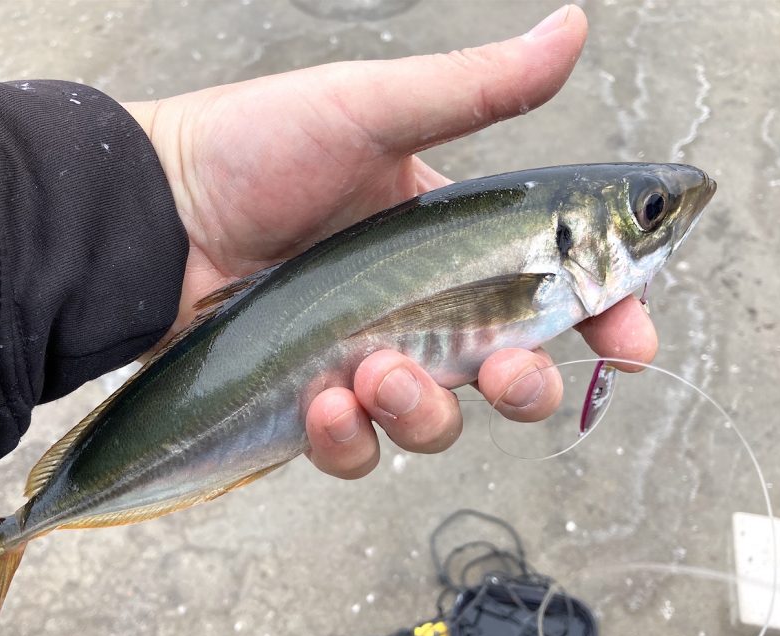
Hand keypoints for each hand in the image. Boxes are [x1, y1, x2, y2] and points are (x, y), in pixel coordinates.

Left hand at [123, 4, 656, 478]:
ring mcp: (364, 360)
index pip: (549, 288)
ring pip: (435, 422)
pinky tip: (322, 400)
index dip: (601, 319)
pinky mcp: (311, 403)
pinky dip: (348, 437)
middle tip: (504, 373)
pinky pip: (355, 449)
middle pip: (505, 372)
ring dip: (423, 411)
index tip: (628, 342)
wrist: (152, 212)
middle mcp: (416, 307)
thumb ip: (476, 89)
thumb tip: (573, 28)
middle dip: (520, 386)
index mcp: (447, 240)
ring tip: (375, 373)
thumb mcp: (371, 108)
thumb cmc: (251, 149)